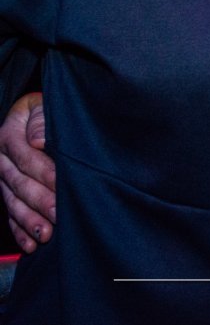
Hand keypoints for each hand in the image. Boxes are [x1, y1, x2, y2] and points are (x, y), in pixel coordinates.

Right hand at [0, 93, 55, 252]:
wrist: (26, 115)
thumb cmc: (41, 110)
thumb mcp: (40, 105)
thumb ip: (40, 120)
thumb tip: (39, 140)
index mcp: (8, 136)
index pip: (26, 157)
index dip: (45, 171)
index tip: (62, 184)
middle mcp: (0, 159)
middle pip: (20, 183)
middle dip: (40, 201)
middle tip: (58, 216)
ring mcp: (1, 178)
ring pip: (13, 202)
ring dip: (29, 221)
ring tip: (45, 235)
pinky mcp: (5, 191)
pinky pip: (9, 214)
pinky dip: (19, 230)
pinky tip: (30, 245)